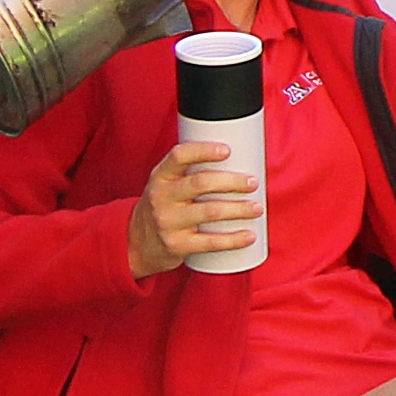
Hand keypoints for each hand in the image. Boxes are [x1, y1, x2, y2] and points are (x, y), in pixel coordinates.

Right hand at [128, 139, 257, 277]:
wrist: (138, 244)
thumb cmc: (164, 207)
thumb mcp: (166, 185)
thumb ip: (191, 172)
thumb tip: (240, 159)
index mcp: (160, 176)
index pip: (179, 156)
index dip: (203, 150)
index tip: (228, 150)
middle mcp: (161, 197)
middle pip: (200, 183)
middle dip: (231, 182)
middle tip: (253, 183)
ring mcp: (168, 222)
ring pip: (209, 211)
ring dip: (239, 209)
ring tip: (258, 207)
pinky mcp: (176, 245)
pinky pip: (210, 242)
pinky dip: (233, 239)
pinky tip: (249, 235)